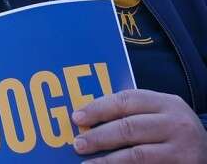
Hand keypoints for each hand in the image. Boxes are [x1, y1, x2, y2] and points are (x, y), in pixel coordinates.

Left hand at [73, 88, 206, 161]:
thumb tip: (87, 120)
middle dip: (99, 136)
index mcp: (166, 103)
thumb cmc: (172, 132)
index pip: (126, 100)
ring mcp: (182, 148)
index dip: (98, 108)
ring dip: (107, 160)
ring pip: (137, 154)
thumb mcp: (159, 115)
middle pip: (129, 127)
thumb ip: (132, 113)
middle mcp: (176, 123)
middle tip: (78, 144)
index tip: (76, 117)